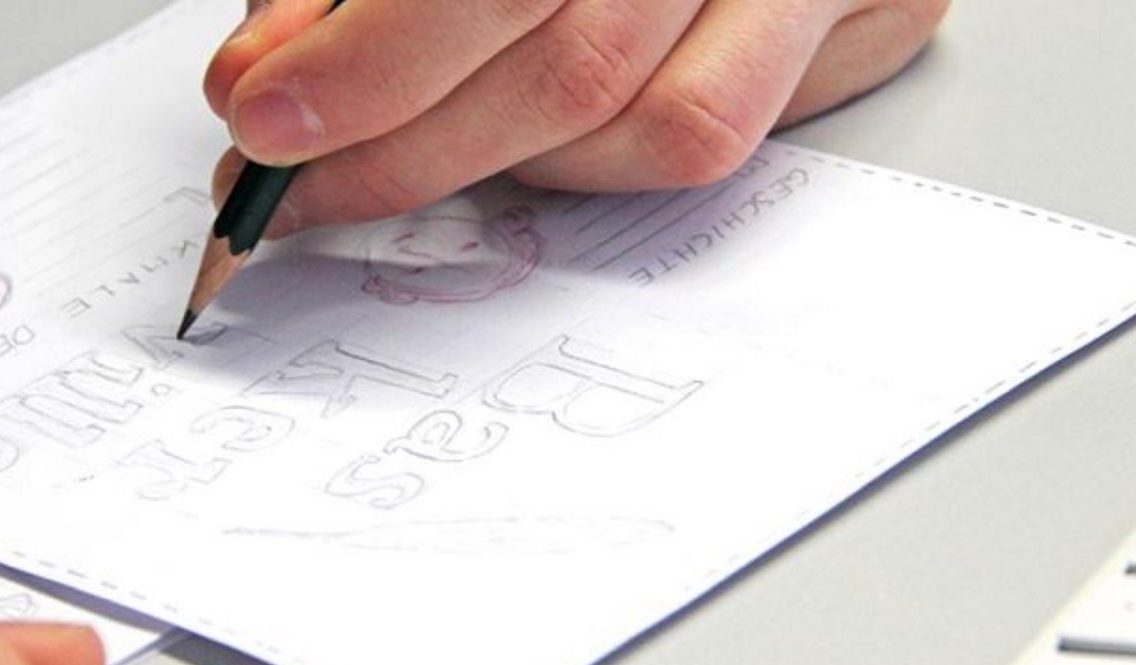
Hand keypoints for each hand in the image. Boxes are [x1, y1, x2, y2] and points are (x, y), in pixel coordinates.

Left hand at [205, 0, 948, 235]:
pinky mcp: (872, 6)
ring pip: (654, 126)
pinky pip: (719, 133)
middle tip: (297, 176)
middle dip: (406, 146)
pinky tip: (535, 133)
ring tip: (410, 147)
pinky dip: (601, 157)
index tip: (263, 116)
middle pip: (574, 67)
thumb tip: (266, 76)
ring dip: (507, 163)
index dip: (372, 62)